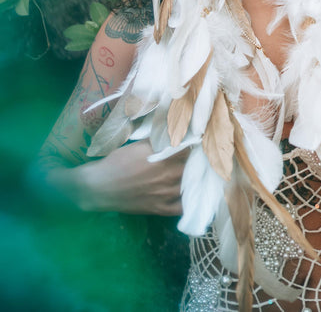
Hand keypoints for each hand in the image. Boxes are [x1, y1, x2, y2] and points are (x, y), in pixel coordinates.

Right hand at [48, 140, 185, 214]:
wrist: (100, 187)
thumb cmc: (117, 162)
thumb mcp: (138, 145)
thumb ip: (158, 141)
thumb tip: (171, 132)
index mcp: (165, 158)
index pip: (190, 149)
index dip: (195, 144)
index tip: (198, 140)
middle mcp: (170, 176)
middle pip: (193, 167)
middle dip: (197, 161)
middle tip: (200, 157)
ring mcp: (166, 194)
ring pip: (190, 186)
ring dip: (194, 179)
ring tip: (198, 174)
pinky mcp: (160, 209)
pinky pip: (182, 208)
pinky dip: (188, 202)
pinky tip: (190, 196)